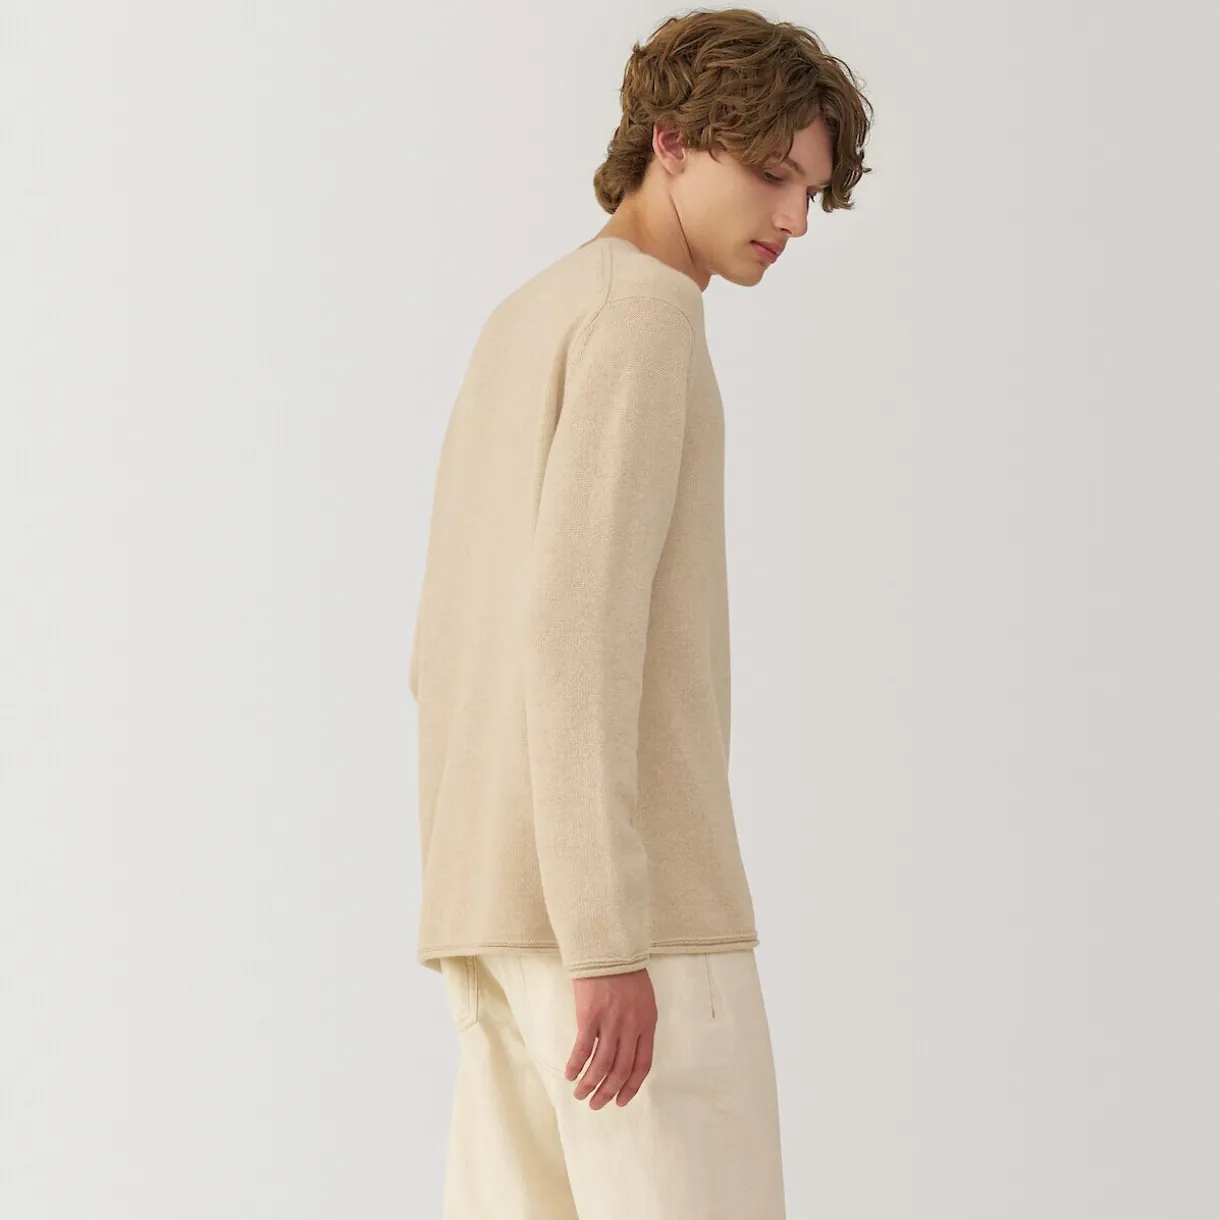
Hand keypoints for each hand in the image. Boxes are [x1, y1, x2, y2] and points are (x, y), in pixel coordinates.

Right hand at [566, 966, 656, 1108]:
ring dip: (590, 1084)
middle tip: (597, 1104)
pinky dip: (576, 1065)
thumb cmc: (625, 971)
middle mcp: (631, 1027)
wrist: (609, 947)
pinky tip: (570, 1074)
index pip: (643, 1065)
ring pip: (601, 1065)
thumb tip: (626, 1052)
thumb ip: (637, 1025)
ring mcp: (611, 1022)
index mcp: (647, 1023)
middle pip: (621, 1070)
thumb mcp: (643, 999)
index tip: (621, 1101)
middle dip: (608, 1092)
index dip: (631, 1087)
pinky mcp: (589, 1016)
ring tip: (581, 1094)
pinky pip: (583, 1049)